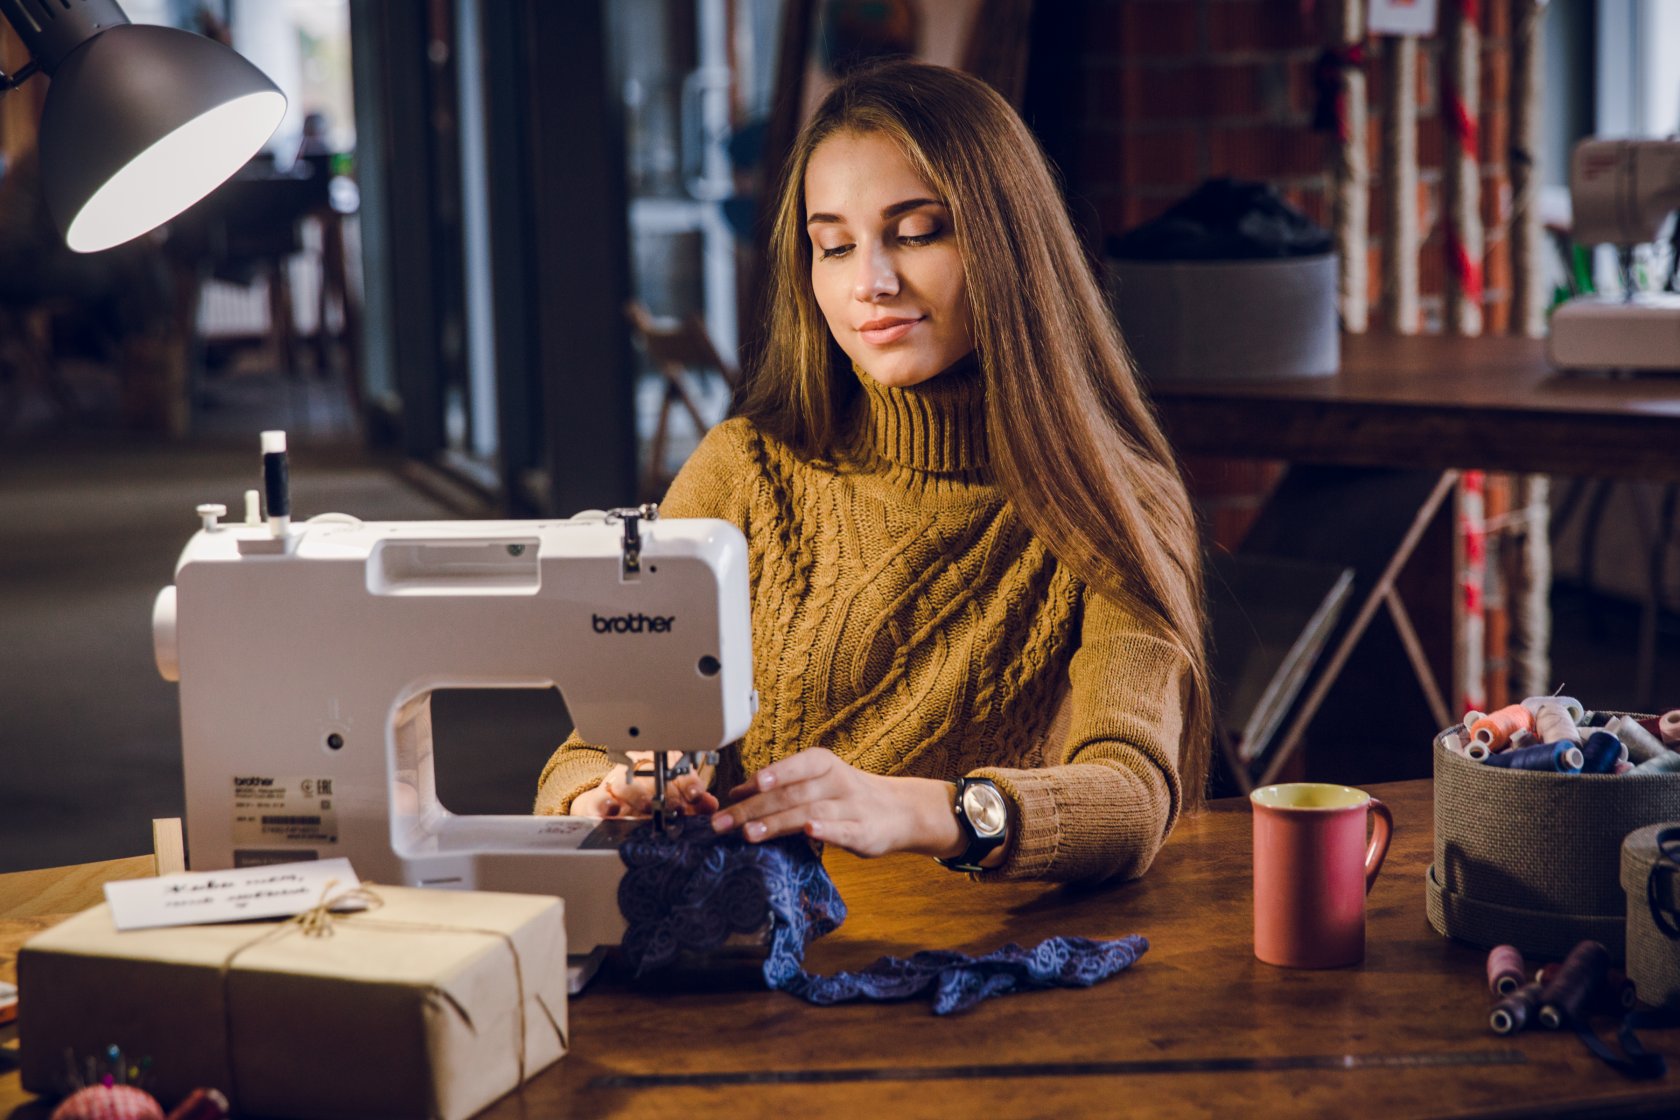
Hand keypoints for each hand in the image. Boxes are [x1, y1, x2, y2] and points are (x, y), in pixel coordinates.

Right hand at [570, 752, 718, 817]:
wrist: (611, 804)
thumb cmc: (650, 799)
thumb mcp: (676, 800)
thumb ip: (695, 804)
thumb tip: (710, 805)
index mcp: (661, 769)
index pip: (677, 770)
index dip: (688, 783)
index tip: (695, 795)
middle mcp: (638, 774)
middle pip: (651, 777)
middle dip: (665, 792)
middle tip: (675, 807)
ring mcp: (615, 785)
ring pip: (625, 784)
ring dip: (637, 795)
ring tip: (646, 806)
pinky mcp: (595, 800)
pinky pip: (595, 799)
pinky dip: (602, 803)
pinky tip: (612, 809)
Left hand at [710, 747, 963, 859]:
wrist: (900, 811)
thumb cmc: (847, 796)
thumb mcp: (817, 781)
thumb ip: (780, 786)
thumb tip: (737, 792)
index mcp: (823, 764)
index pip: (792, 767)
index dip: (767, 776)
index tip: (739, 788)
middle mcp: (836, 781)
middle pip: (791, 793)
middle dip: (753, 808)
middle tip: (723, 823)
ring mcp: (851, 807)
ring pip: (810, 811)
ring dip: (777, 822)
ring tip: (749, 833)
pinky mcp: (863, 832)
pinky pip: (842, 830)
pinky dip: (825, 830)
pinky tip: (808, 831)